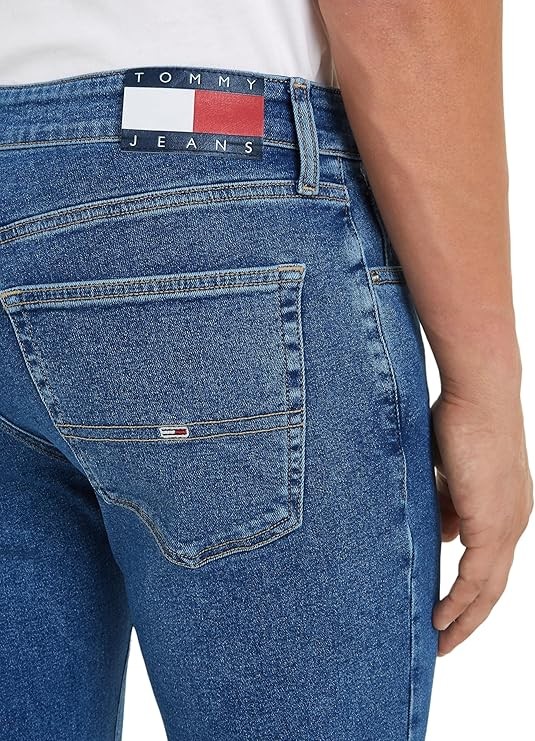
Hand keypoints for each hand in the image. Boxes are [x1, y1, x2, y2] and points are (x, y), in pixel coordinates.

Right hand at [430, 386, 532, 654]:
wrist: (479, 395)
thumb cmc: (462, 422)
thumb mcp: (451, 473)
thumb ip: (449, 505)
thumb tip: (444, 535)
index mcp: (506, 509)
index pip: (491, 562)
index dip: (472, 591)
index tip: (450, 609)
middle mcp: (513, 523)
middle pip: (494, 586)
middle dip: (470, 617)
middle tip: (446, 640)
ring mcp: (507, 525)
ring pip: (487, 589)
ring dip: (464, 618)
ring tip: (441, 640)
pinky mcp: (492, 524)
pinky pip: (475, 577)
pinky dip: (459, 602)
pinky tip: (441, 617)